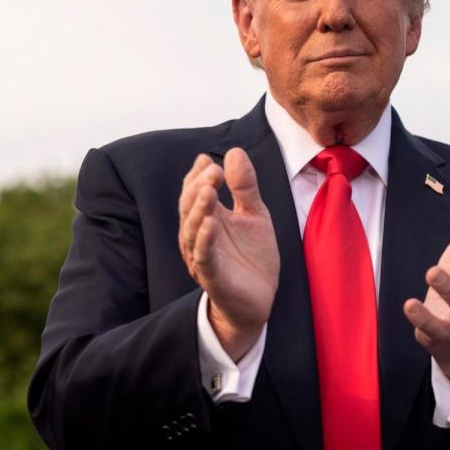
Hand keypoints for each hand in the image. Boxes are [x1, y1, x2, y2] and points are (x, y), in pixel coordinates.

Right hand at [179, 148, 279, 360]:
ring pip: (192, 230)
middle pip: (190, 207)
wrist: (259, 298)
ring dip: (199, 209)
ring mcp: (203, 256)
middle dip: (199, 186)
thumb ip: (245, 186)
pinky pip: (204, 256)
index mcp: (209, 218)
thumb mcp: (255, 214)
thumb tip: (234, 151)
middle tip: (213, 170)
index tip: (208, 160)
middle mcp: (199, 235)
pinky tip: (210, 223)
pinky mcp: (212, 276)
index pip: (195, 191)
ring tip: (208, 190)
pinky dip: (204, 240)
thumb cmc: (252, 256)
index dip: (198, 176)